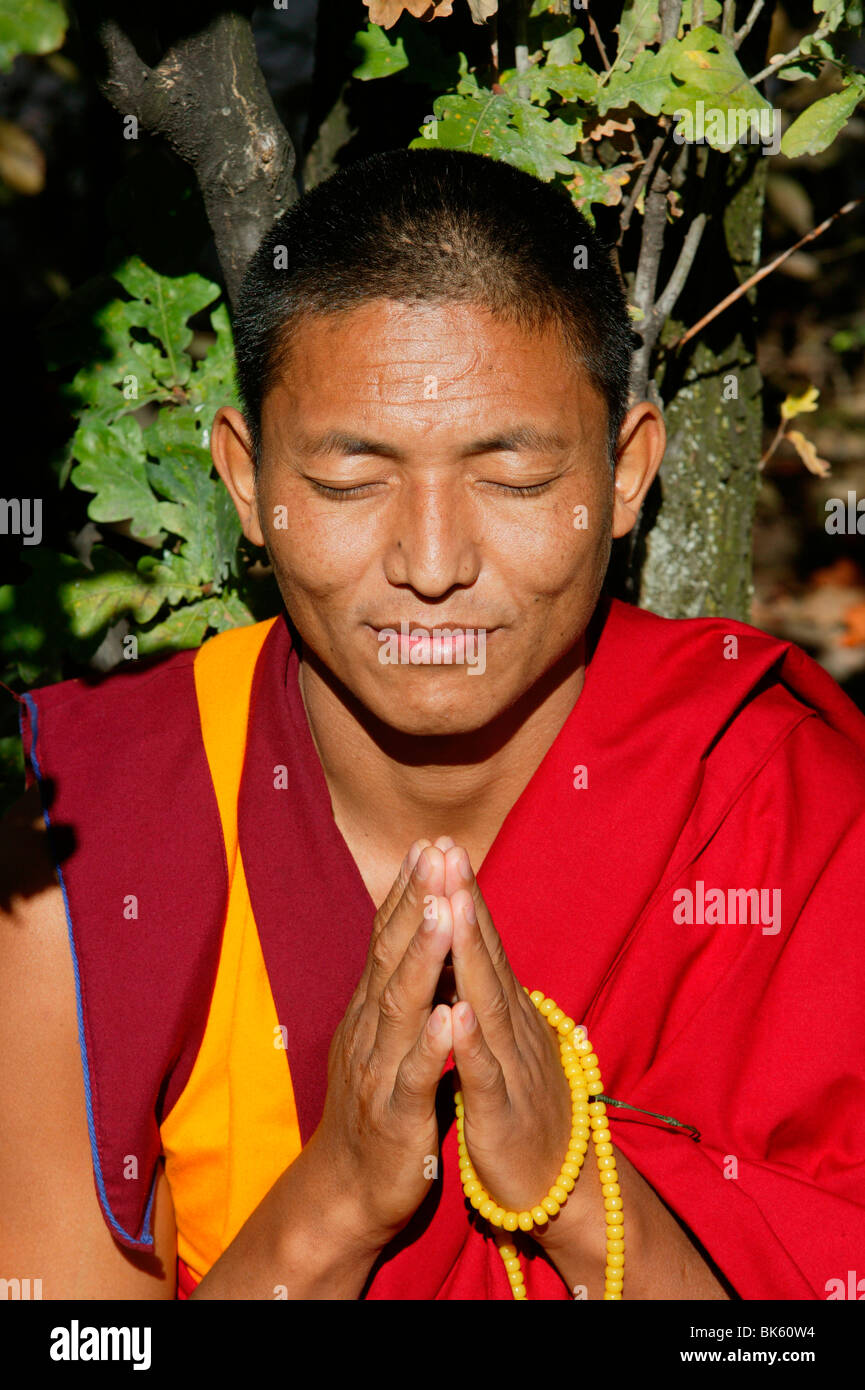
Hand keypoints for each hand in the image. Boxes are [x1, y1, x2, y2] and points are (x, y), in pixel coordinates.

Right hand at [307, 838, 455, 1252]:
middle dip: (415, 904)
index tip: (427, 845)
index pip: (387, 940)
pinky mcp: (396, 1116)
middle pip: (391, 957)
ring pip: (401, 1007)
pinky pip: (415, 1075)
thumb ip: (398, 990)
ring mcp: (379, 1071)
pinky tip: (449, 1015)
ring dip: (422, 957)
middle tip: (434, 854)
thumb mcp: (383, 1038)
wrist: (348, 1190)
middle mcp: (369, 1031)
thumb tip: (417, 936)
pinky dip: (431, 1044)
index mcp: (371, 1011)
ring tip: (443, 911)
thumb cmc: (375, 1106)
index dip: (406, 893)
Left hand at [433, 843, 573, 1214]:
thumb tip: (471, 950)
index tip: (442, 847)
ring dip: (468, 951)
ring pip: (487, 1002)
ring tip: (448, 904)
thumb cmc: (522, 1112)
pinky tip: (456, 1010)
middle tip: (447, 850)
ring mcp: (512, 1067)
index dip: (463, 895)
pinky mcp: (503, 1114)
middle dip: (464, 902)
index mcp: (506, 1013)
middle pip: (486, 956)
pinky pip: (485, 1073)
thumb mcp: (504, 1045)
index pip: (481, 944)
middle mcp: (513, 1028)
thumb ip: (490, 998)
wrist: (558, 1190)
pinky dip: (471, 1040)